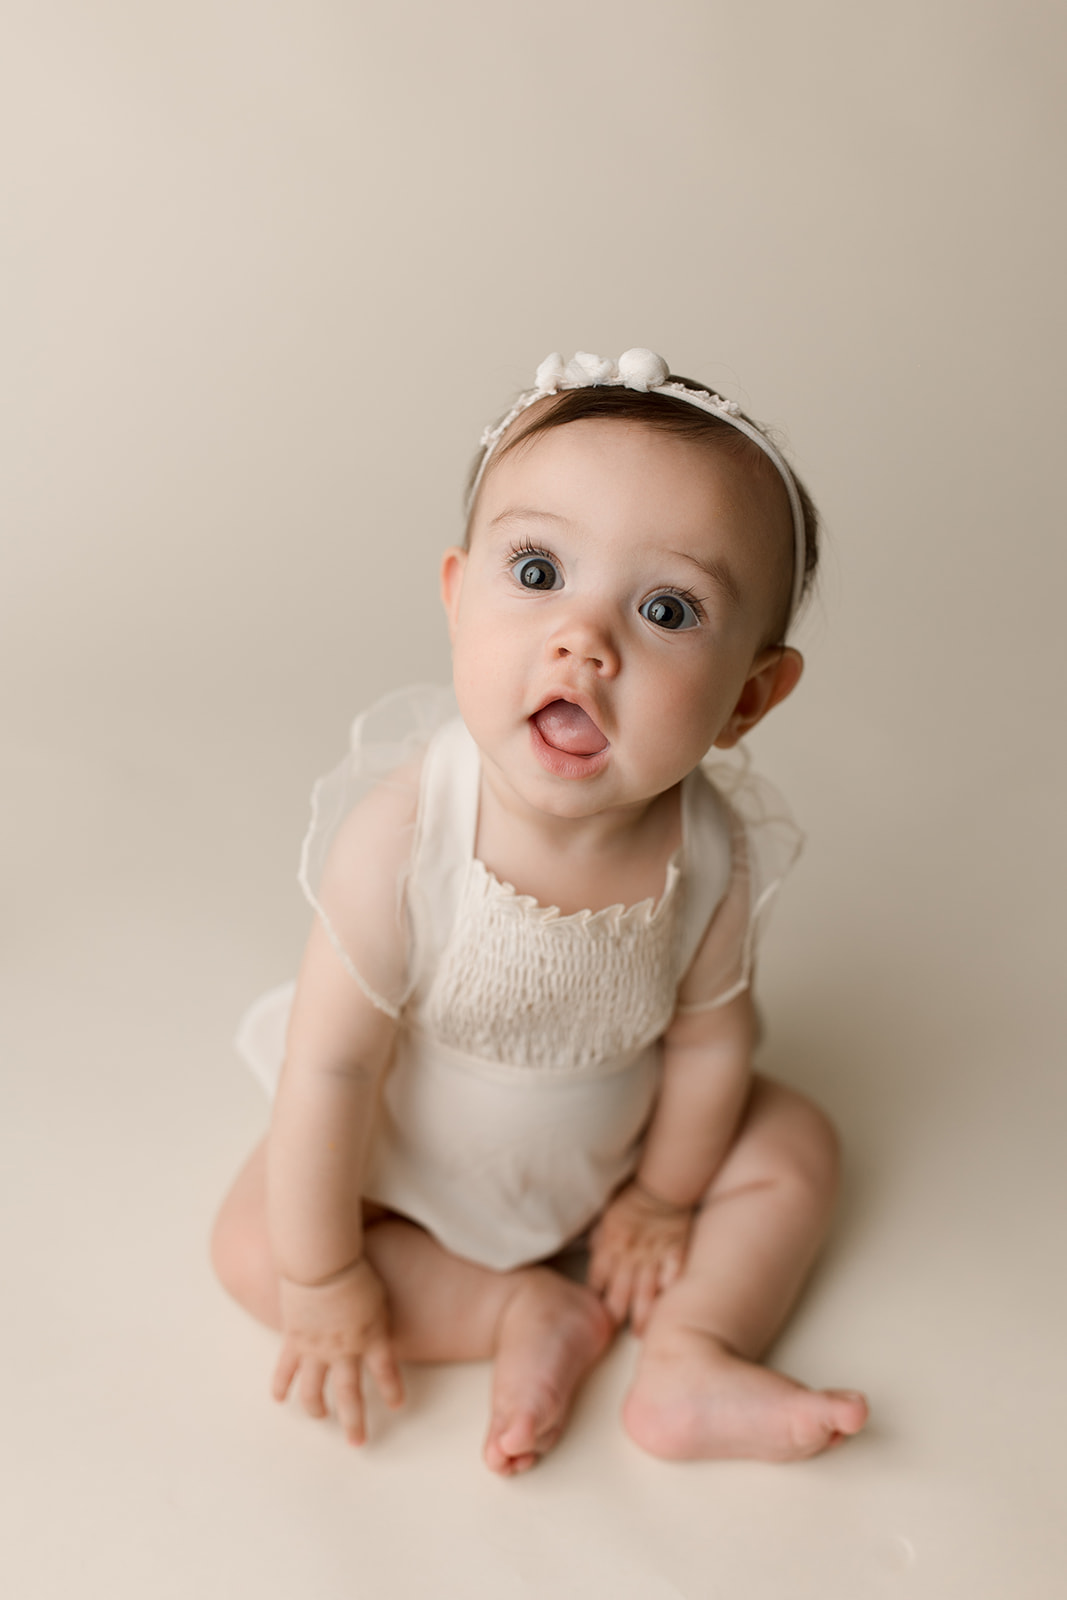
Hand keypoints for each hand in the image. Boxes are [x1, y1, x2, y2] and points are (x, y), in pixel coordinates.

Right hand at [273, 1256, 403, 1444]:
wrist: (321, 1261)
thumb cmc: (354, 1267)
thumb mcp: (377, 1294)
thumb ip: (377, 1316)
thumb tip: (376, 1326)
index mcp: (372, 1336)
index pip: (386, 1373)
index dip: (392, 1390)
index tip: (397, 1405)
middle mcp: (345, 1350)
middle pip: (351, 1395)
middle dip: (354, 1422)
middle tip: (357, 1442)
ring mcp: (317, 1348)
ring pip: (314, 1392)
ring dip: (316, 1409)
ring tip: (320, 1417)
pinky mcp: (294, 1340)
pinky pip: (285, 1371)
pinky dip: (281, 1386)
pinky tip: (280, 1399)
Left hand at [588, 1181, 692, 1334]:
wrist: (661, 1184)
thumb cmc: (630, 1197)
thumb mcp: (605, 1213)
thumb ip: (598, 1237)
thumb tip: (593, 1252)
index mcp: (609, 1244)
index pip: (597, 1279)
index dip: (595, 1296)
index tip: (595, 1310)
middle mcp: (629, 1254)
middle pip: (619, 1292)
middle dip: (615, 1315)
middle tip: (614, 1332)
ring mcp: (653, 1255)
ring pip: (645, 1292)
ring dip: (640, 1315)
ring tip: (638, 1333)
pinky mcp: (675, 1252)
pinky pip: (672, 1275)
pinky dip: (668, 1289)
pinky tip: (665, 1304)